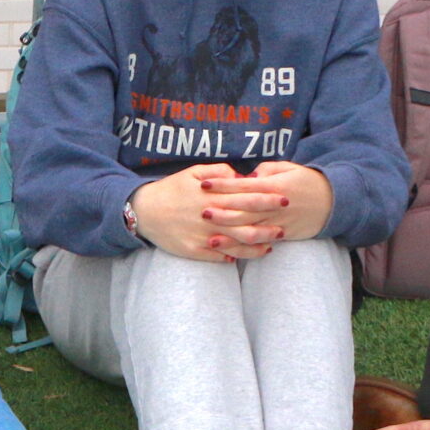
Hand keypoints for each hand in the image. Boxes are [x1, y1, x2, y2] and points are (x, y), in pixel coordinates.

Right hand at [130, 165, 287, 260]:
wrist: (143, 211)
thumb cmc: (170, 189)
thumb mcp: (192, 172)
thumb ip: (219, 171)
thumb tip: (241, 177)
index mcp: (211, 196)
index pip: (246, 197)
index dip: (267, 198)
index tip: (285, 198)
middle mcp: (209, 217)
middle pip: (246, 222)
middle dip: (268, 224)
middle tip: (286, 225)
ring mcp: (202, 236)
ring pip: (236, 244)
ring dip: (256, 245)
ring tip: (271, 244)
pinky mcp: (193, 251)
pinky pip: (219, 257)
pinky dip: (235, 256)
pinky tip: (247, 255)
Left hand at [206, 161, 334, 242]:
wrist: (333, 201)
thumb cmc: (307, 181)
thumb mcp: (288, 168)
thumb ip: (266, 170)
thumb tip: (246, 177)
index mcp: (273, 185)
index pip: (242, 186)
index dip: (222, 185)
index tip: (203, 184)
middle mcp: (274, 205)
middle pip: (243, 210)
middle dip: (221, 211)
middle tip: (200, 211)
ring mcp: (279, 222)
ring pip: (250, 230)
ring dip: (229, 235)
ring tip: (209, 237)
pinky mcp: (284, 235)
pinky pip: (261, 242)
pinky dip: (245, 248)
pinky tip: (231, 251)